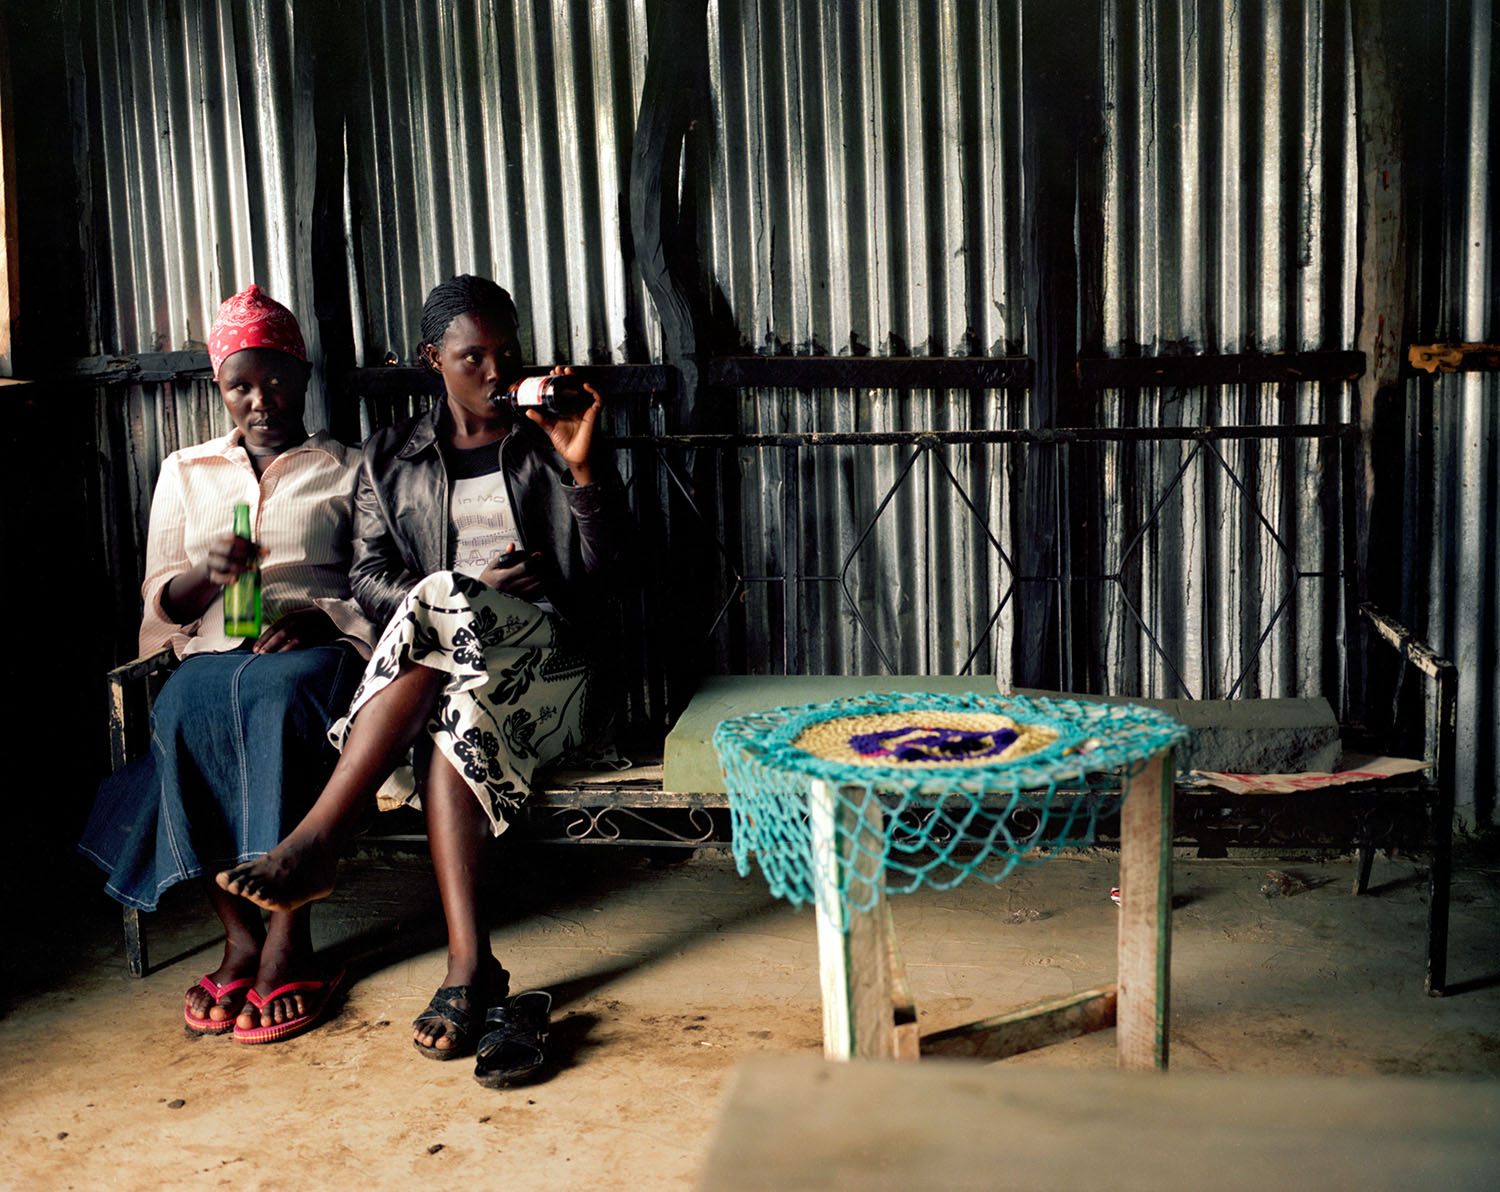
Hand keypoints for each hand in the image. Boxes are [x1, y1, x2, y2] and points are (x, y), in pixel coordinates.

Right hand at [204, 532, 259, 585]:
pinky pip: (218, 577)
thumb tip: (267, 551)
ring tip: (252, 569)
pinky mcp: (212, 575)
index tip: (260, 551)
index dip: (248, 544)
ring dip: (240, 568)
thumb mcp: (241, 550)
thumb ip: (254, 549)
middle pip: (229, 550)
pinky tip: (236, 580)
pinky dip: (227, 579)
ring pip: (224, 564)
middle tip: (257, 561)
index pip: (234, 538)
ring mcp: (211, 562)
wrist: (215, 569)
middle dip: (245, 555)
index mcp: (222, 539)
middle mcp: (214, 549)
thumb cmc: (232, 556)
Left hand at [254, 607, 338, 653]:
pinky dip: (294, 651)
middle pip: (281, 634)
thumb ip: (287, 626)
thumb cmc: (315, 620)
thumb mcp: (300, 617)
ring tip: (269, 658)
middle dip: (268, 645)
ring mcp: (311, 628)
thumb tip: (270, 640)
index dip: (264, 638)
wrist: (338, 618)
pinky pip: (305, 646)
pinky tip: (286, 658)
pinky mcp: (319, 637)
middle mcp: (301, 621)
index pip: (275, 627)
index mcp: (294, 615)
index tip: (255, 648)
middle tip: (259, 654)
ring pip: (292, 640)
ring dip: (279, 650)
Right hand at [477, 543, 544, 598]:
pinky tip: (541, 579)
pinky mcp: (522, 602)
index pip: (524, 567)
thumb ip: (504, 556)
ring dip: (543, 576)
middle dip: (540, 567)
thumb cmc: (488, 581)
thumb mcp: (492, 567)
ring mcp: (518, 597)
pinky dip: (543, 586)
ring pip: (538, 586)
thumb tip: (512, 545)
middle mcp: (512, 588)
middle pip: (533, 576)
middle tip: (542, 561)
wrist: (484, 599)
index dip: (533, 560)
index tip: (537, 555)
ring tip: (542, 569)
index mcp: (504, 578)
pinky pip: (538, 594)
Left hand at [524, 366, 601, 484]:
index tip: (552, 373)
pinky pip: (598, 401)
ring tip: (569, 374)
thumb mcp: (549, 427)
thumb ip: (540, 418)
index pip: (566, 390)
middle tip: (560, 370)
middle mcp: (578, 407)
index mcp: (569, 408)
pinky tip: (586, 386)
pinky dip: (594, 392)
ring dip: (579, 379)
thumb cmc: (565, 443)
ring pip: (586, 390)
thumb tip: (528, 411)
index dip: (561, 380)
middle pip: (576, 387)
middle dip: (569, 376)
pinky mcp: (593, 416)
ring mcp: (586, 410)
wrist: (574, 456)